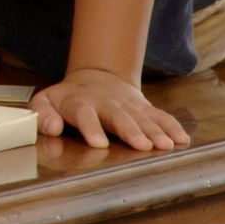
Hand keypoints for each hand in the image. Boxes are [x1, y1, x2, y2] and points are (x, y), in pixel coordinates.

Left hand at [29, 67, 188, 150]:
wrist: (96, 77)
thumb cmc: (68, 97)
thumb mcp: (46, 100)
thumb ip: (42, 114)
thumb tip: (50, 128)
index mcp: (80, 104)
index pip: (85, 115)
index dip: (91, 128)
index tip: (98, 143)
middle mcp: (107, 104)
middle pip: (120, 117)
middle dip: (131, 131)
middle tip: (141, 146)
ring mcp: (128, 105)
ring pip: (143, 118)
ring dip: (155, 131)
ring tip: (165, 146)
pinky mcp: (144, 107)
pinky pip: (160, 116)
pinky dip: (172, 126)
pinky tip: (182, 139)